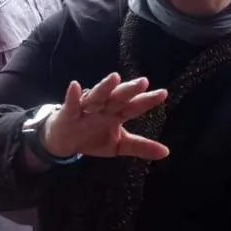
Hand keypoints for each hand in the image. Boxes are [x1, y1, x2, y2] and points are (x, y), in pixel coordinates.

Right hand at [40, 73, 169, 160]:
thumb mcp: (119, 145)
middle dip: (129, 90)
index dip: (147, 100)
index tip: (163, 93)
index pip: (134, 106)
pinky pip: (71, 104)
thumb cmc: (92, 137)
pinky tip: (76, 86)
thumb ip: (140, 147)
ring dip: (105, 87)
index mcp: (117, 114)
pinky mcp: (68, 113)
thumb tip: (166, 152)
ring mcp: (86, 108)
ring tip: (114, 78)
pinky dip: (73, 96)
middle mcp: (103, 107)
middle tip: (143, 82)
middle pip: (118, 97)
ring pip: (97, 96)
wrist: (64, 142)